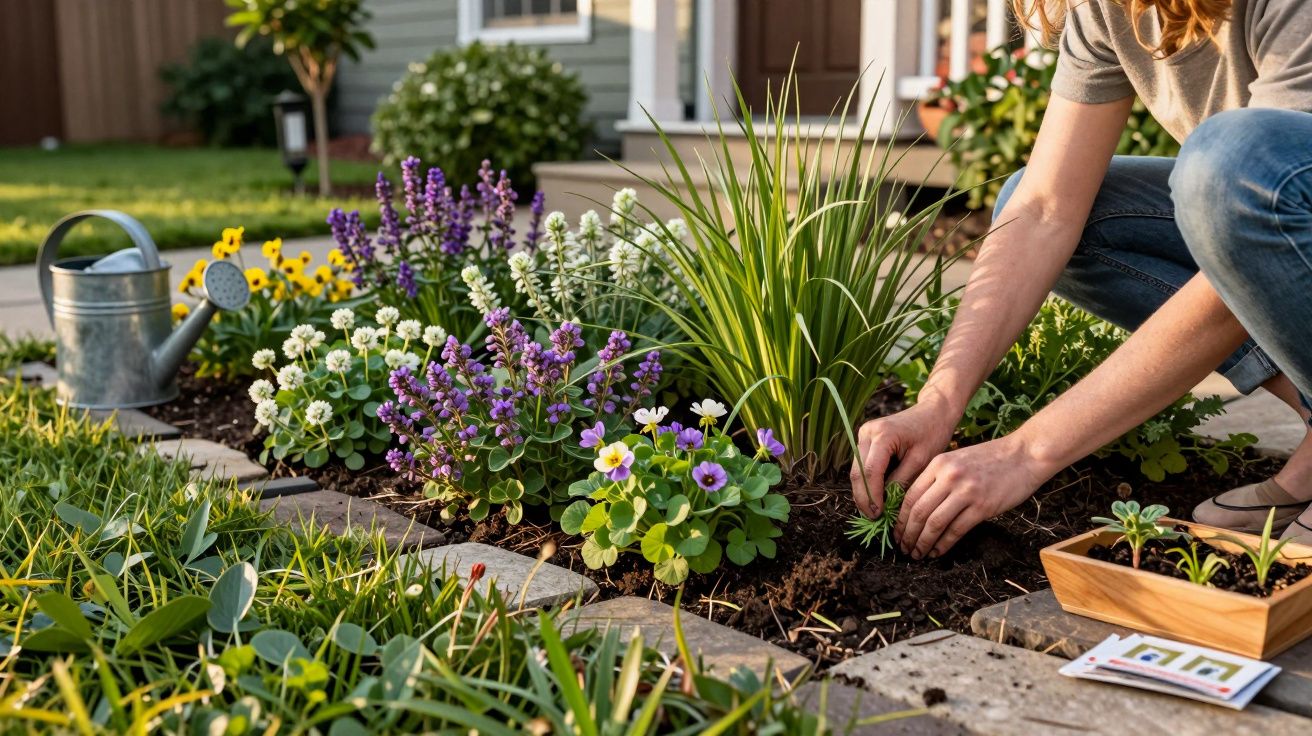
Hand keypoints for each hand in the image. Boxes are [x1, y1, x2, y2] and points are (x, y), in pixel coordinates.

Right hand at [850, 401, 955, 517]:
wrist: (933, 411)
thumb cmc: (932, 433)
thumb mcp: (921, 460)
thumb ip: (902, 481)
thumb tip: (887, 505)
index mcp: (883, 435)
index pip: (870, 472)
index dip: (872, 497)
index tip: (878, 516)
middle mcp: (867, 432)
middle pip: (858, 472)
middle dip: (863, 498)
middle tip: (872, 518)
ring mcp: (863, 434)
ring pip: (856, 470)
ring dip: (863, 492)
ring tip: (873, 512)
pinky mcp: (865, 439)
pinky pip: (861, 465)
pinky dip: (867, 482)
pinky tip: (875, 498)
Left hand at [894, 434, 1050, 558]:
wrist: (1025, 454)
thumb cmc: (992, 459)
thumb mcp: (957, 460)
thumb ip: (938, 478)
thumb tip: (917, 507)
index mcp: (938, 464)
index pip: (909, 495)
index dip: (900, 519)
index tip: (897, 532)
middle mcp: (948, 476)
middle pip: (918, 511)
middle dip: (907, 534)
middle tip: (903, 548)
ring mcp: (966, 491)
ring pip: (934, 523)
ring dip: (922, 543)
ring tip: (917, 554)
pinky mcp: (982, 506)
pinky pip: (955, 530)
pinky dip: (943, 545)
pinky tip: (937, 552)